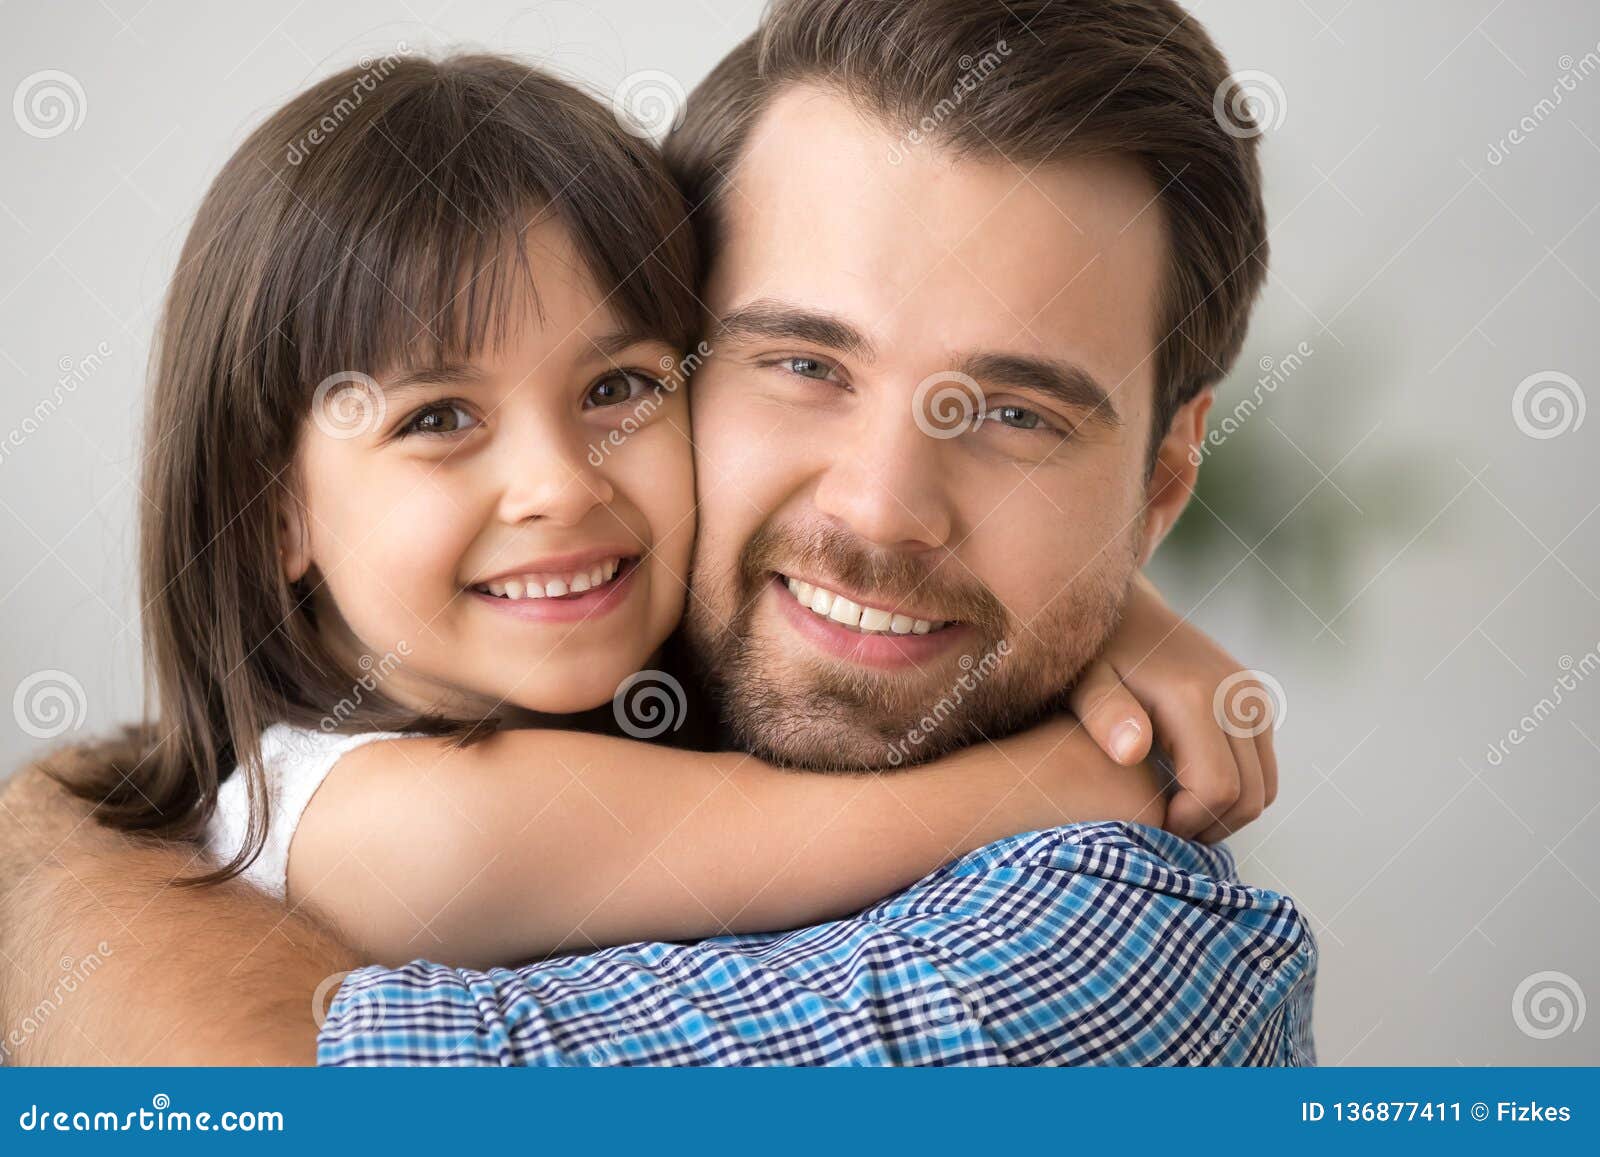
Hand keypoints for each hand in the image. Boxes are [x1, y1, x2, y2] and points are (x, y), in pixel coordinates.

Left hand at [1068, 573, 1278, 842]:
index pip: (1217, 790)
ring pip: (1263, 788)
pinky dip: (1237, 791)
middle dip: (1209, 827)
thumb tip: (1132, 751)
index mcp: (1196, 697)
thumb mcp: (1085, 685)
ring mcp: (1252, 698)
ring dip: (1226, 814)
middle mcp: (1237, 696)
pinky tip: (1189, 793)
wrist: (1126, 610)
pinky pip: (1262, 768)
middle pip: (1249, 797)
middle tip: (1164, 834)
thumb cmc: (1095, 656)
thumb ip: (1104, 717)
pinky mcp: (1255, 702)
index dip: (1187, 823)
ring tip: (1175, 816)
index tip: (1151, 828)